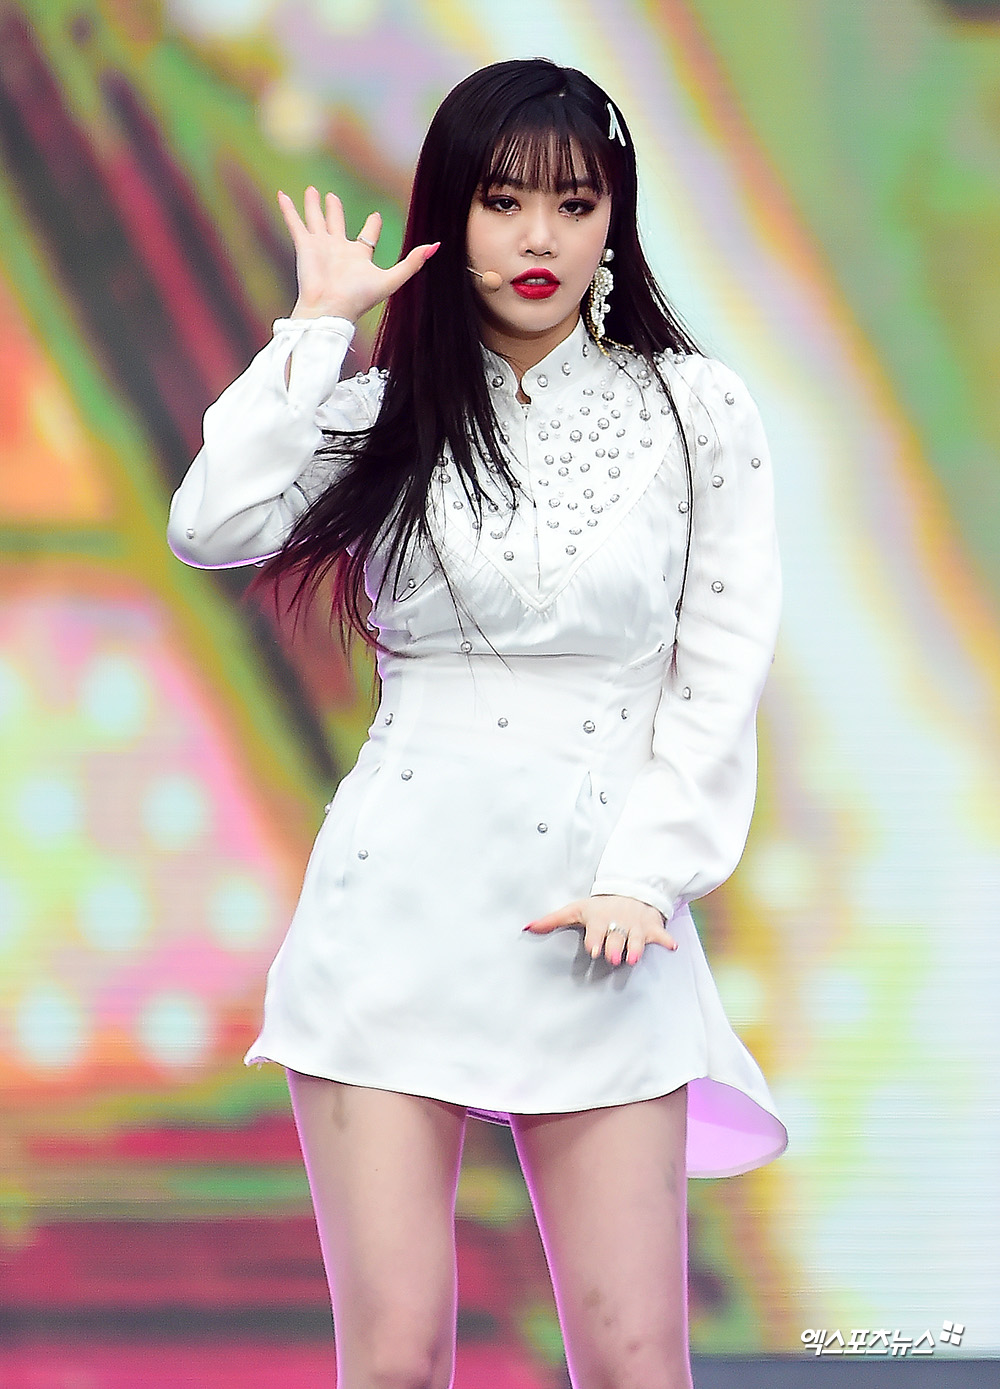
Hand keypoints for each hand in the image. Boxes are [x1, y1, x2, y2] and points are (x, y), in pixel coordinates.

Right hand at [278, 186, 438, 323]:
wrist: (330, 309)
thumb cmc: (359, 298)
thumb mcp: (392, 279)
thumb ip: (412, 263)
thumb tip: (436, 246)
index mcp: (359, 257)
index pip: (367, 236)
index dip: (372, 225)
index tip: (376, 216)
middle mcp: (339, 250)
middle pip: (337, 224)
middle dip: (334, 210)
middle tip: (332, 197)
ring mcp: (320, 247)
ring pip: (316, 220)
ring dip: (313, 206)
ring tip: (312, 190)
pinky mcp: (305, 246)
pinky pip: (295, 223)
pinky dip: (288, 209)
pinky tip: (281, 195)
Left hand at [523, 894, 677, 965]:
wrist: (629, 891)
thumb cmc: (598, 907)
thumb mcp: (575, 910)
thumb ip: (552, 921)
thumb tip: (526, 928)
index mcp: (599, 919)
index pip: (596, 931)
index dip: (595, 940)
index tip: (593, 950)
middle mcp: (618, 922)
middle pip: (616, 937)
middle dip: (615, 947)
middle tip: (613, 958)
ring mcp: (636, 925)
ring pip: (637, 938)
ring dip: (636, 947)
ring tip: (634, 957)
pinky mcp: (652, 928)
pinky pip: (661, 934)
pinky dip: (666, 940)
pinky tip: (671, 947)